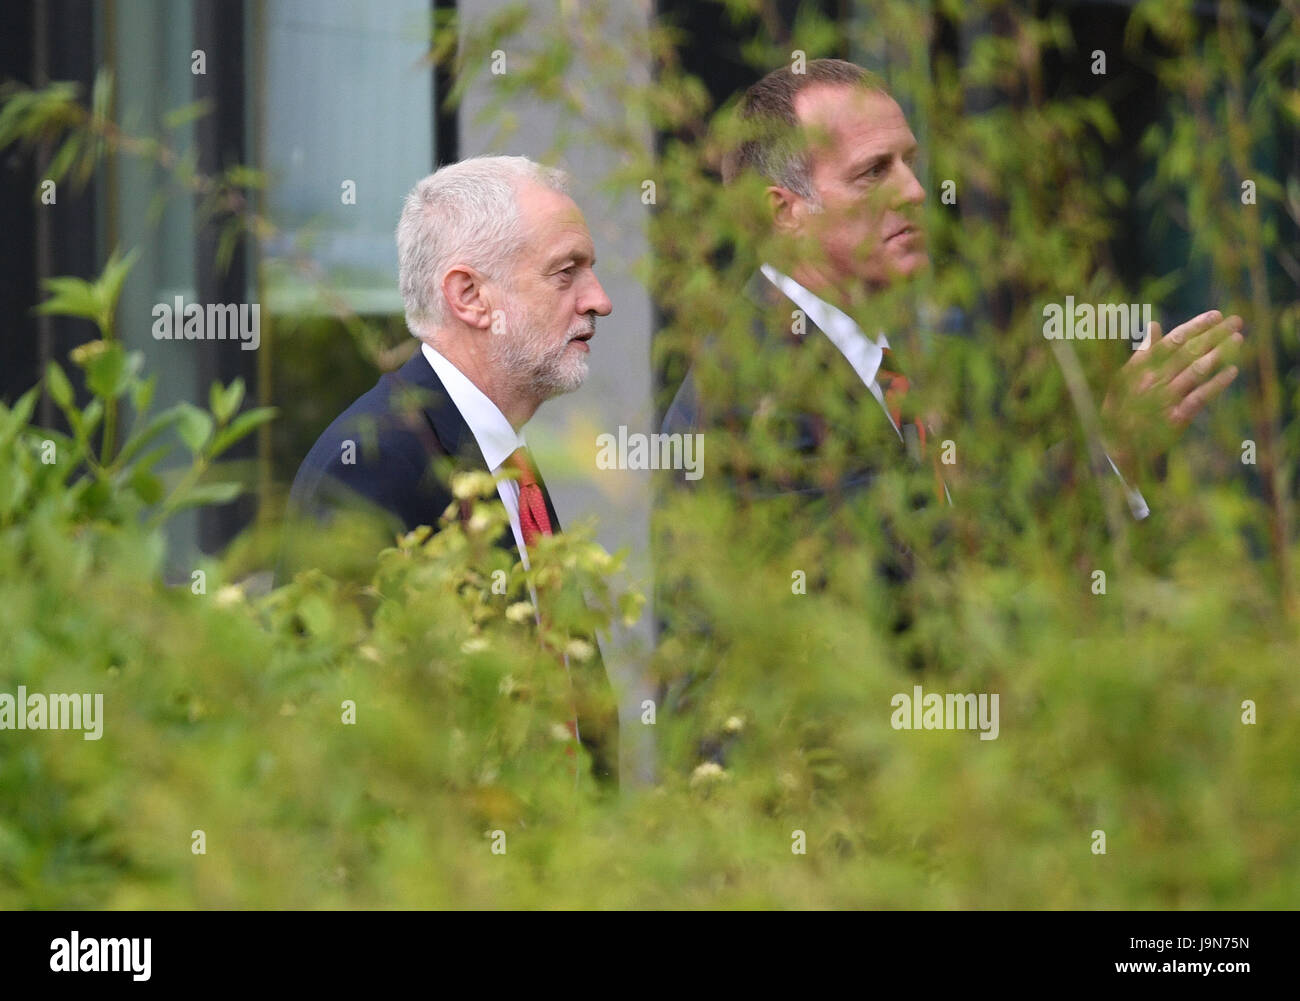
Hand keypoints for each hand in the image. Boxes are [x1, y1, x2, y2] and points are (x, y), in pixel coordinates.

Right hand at [1100, 310, 1243, 478]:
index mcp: (1141, 369)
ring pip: (1196, 371)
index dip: (1195, 327)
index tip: (1215, 315)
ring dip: (1218, 353)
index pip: (1173, 341)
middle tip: (1236, 321)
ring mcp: (1166, 399)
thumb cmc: (1120, 412)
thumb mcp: (1122, 380)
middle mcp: (1154, 381)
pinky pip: (1199, 397)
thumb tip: (1154, 325)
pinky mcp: (1176, 418)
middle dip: (1214, 334)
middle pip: (1189, 352)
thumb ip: (1141, 353)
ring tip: (1237, 339)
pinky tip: (1232, 371)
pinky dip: (1216, 384)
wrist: (1118, 450)